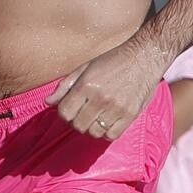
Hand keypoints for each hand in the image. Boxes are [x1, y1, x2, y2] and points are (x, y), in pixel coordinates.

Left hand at [46, 35, 165, 139]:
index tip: (70, 109)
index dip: (64, 113)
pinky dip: (107, 132)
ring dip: (92, 127)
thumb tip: (48, 102)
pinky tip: (108, 120)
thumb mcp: (85, 67)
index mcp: (86, 85)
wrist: (145, 56)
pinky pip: (112, 135)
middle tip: (84, 113)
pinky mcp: (130, 115)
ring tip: (97, 116)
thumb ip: (65, 85)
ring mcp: (116, 108)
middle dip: (77, 121)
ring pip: (94, 132)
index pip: (64, 112)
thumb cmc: (113, 60)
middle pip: (78, 125)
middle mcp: (100, 98)